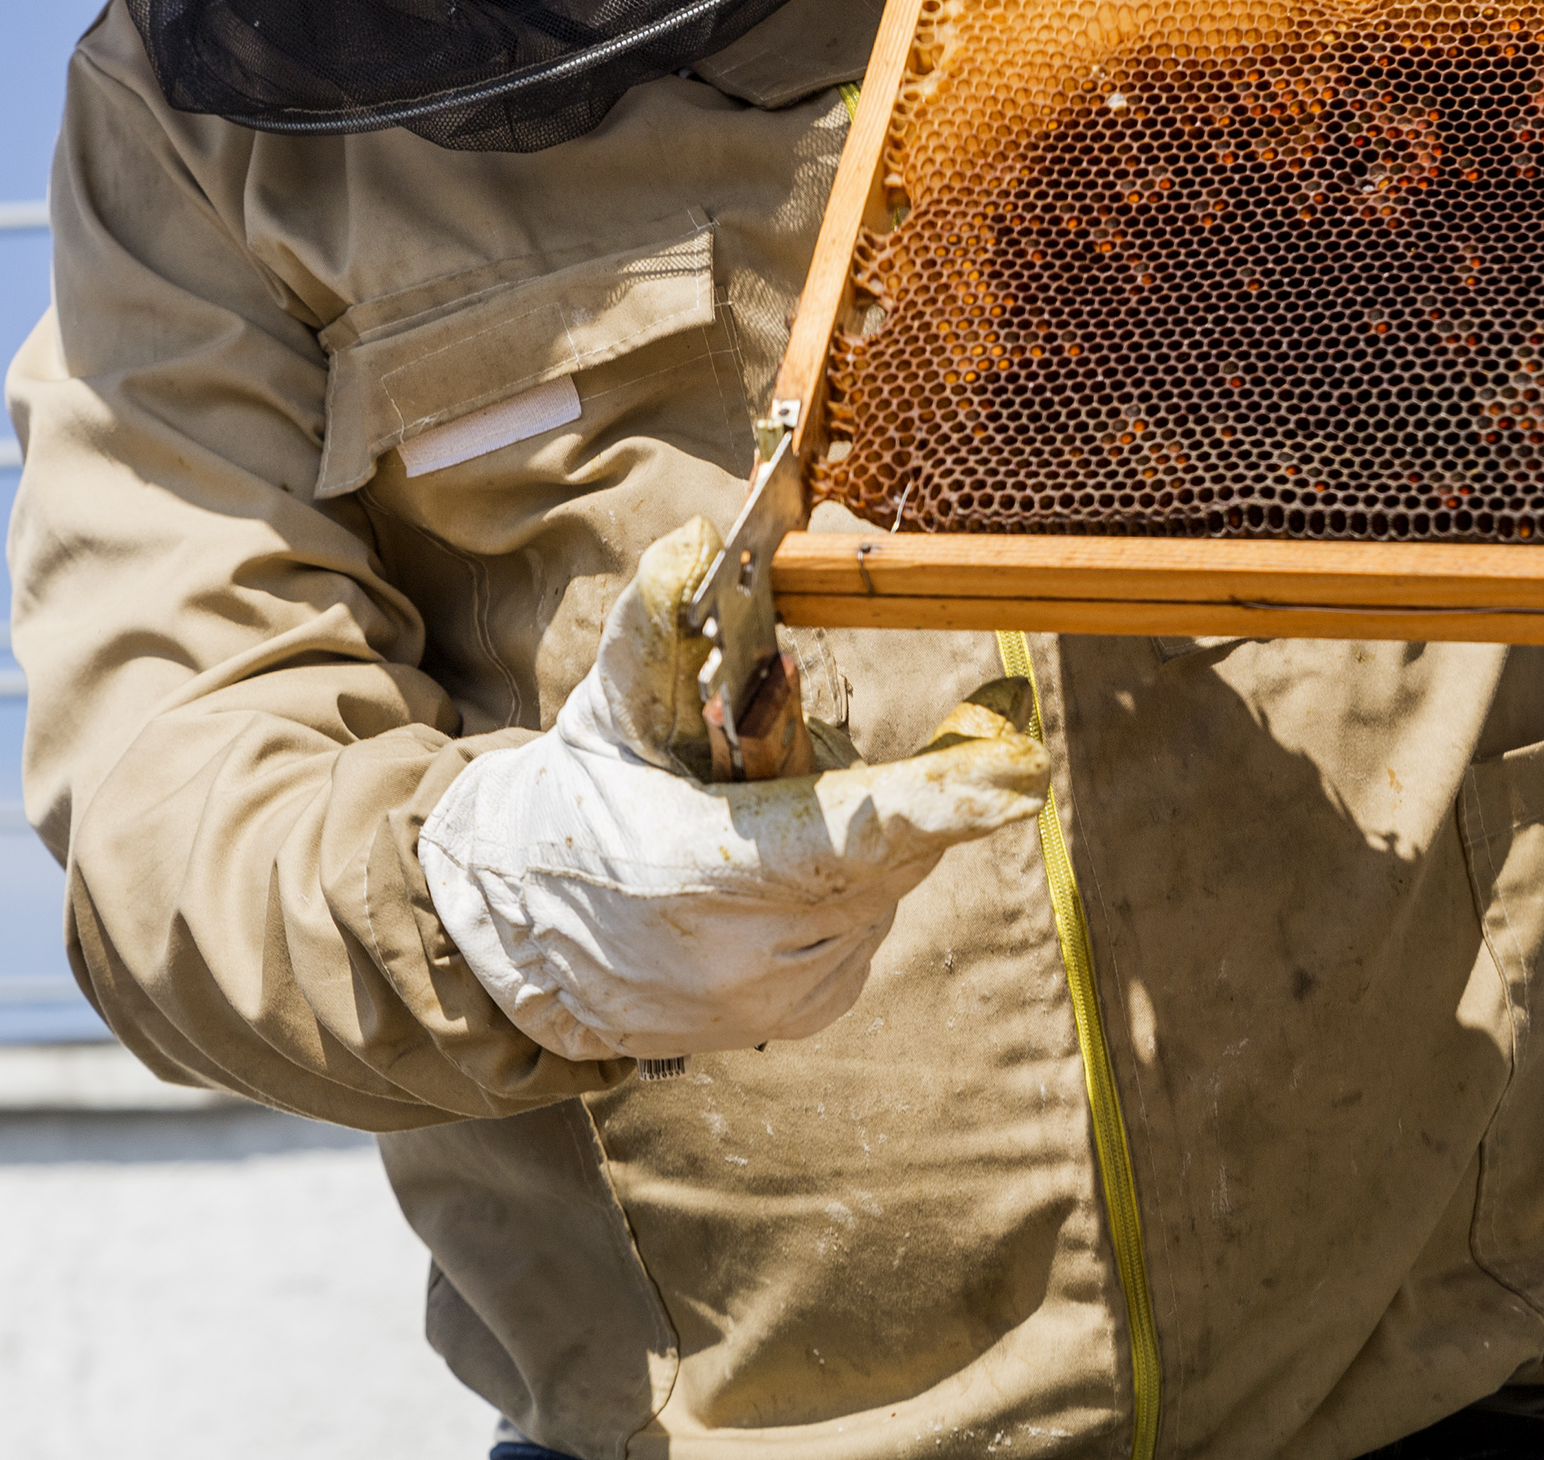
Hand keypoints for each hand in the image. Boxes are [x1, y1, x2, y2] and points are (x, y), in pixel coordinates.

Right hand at [418, 520, 1049, 1063]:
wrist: (523, 938)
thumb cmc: (576, 803)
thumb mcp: (605, 710)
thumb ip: (656, 627)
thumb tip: (698, 540)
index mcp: (694, 873)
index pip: (836, 835)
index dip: (933, 802)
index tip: (1020, 771)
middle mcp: (748, 954)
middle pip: (883, 841)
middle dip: (905, 777)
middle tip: (918, 719)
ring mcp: (786, 993)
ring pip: (886, 875)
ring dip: (859, 825)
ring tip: (768, 810)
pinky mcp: (812, 1004)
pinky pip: (871, 912)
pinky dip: (850, 871)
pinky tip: (780, 859)